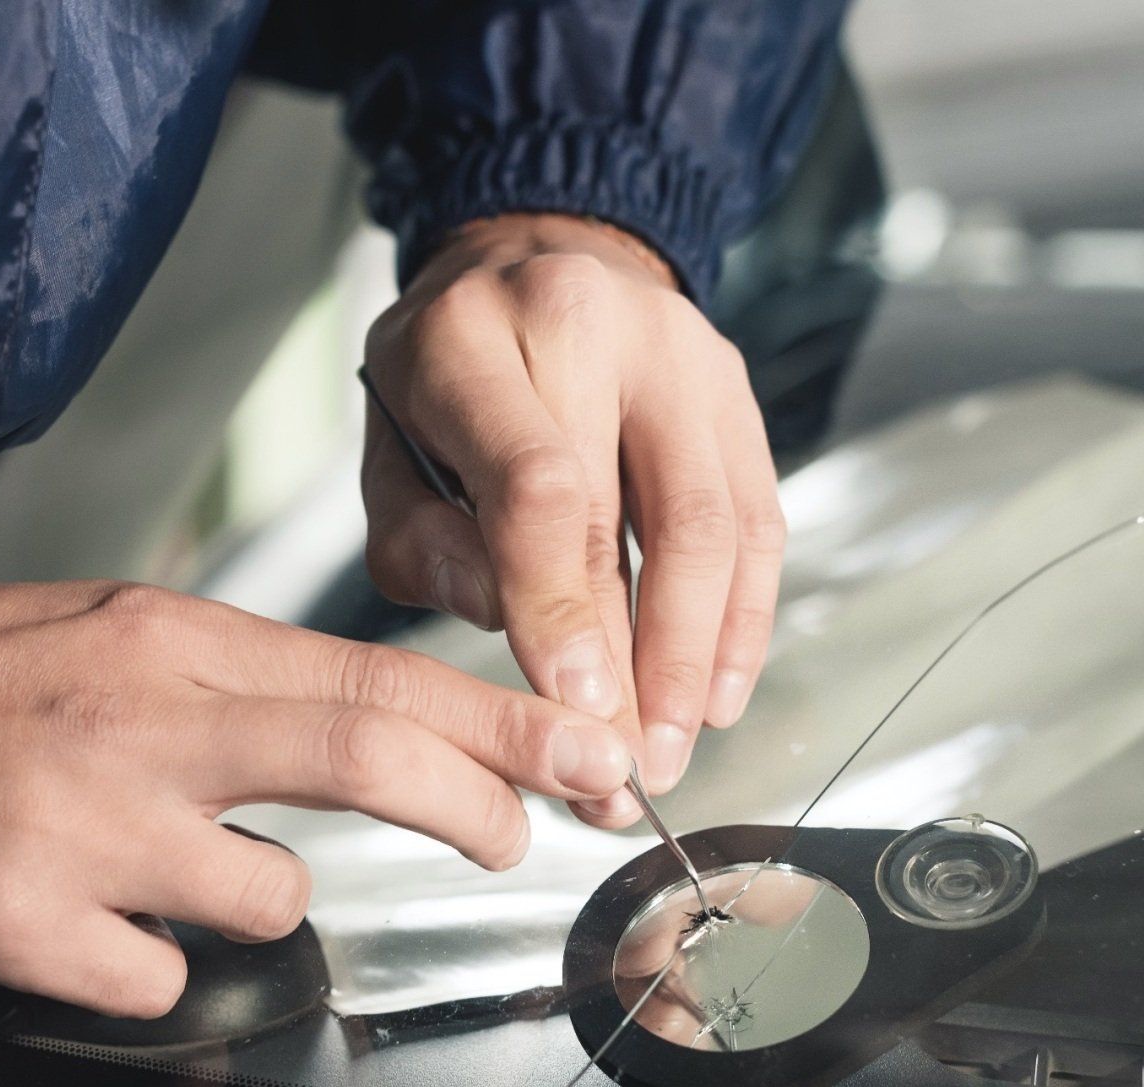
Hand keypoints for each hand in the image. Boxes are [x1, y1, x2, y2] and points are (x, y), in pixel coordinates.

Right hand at [0, 581, 630, 1016]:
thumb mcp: (105, 632)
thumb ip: (232, 682)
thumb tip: (359, 733)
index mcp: (170, 644)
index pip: (379, 677)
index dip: (503, 722)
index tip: (586, 753)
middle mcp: (146, 723)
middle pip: (370, 757)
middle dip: (476, 804)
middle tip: (512, 836)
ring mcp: (90, 827)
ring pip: (270, 900)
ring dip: (247, 900)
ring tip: (154, 864)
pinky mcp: (30, 924)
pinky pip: (160, 979)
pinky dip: (142, 964)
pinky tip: (79, 920)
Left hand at [360, 212, 784, 820]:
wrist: (529, 260)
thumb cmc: (446, 382)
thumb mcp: (387, 448)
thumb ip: (418, 541)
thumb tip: (502, 622)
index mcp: (475, 339)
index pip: (539, 486)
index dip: (561, 608)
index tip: (574, 708)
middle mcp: (590, 326)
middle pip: (639, 516)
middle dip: (637, 664)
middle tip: (623, 770)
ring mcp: (679, 353)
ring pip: (715, 521)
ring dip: (698, 654)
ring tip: (670, 746)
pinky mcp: (733, 389)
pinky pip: (756, 516)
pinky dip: (742, 617)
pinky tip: (716, 691)